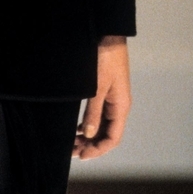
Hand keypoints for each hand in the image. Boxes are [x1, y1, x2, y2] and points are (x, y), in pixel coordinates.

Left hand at [73, 36, 130, 159]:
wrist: (108, 36)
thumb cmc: (105, 59)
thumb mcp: (97, 88)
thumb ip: (93, 112)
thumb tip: (89, 134)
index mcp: (121, 107)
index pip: (112, 138)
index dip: (98, 150)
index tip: (82, 156)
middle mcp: (118, 106)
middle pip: (107, 134)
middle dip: (91, 145)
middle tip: (72, 152)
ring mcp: (112, 100)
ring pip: (101, 126)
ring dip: (89, 136)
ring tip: (72, 143)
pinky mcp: (104, 93)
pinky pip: (98, 115)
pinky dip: (88, 124)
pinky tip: (77, 129)